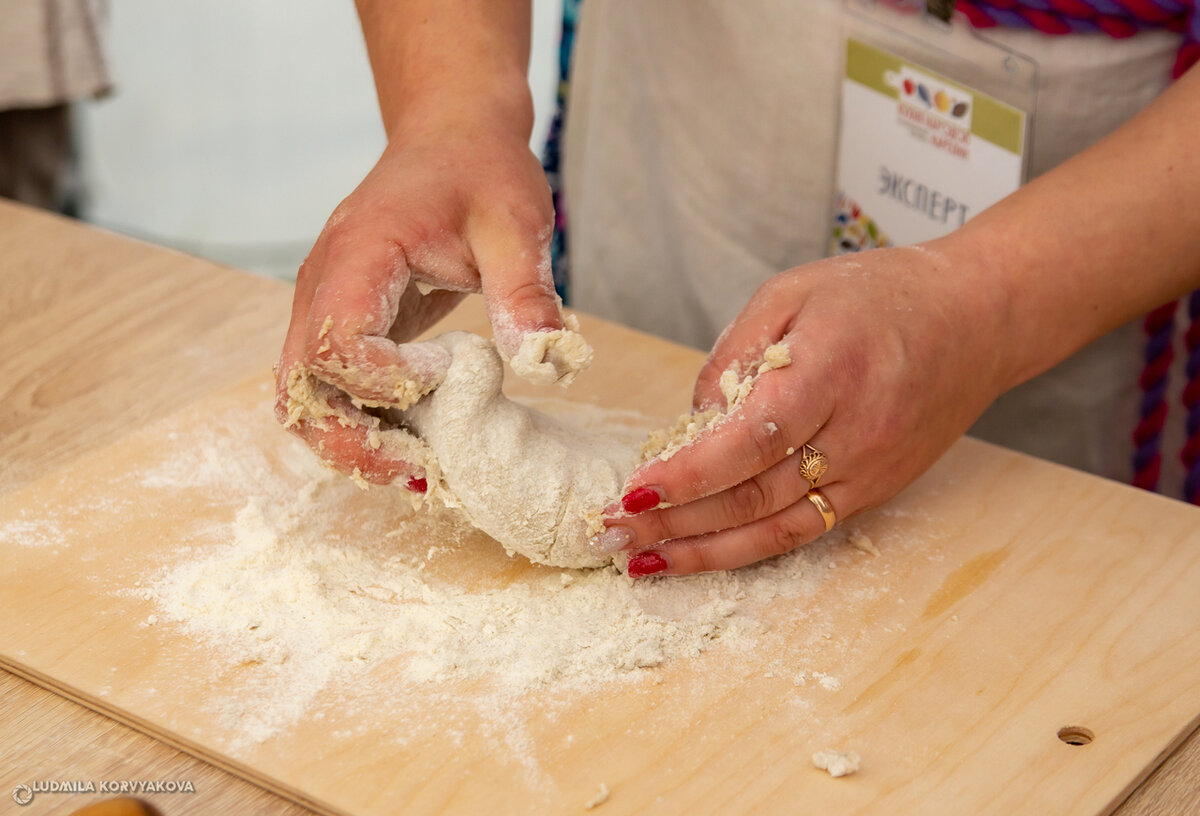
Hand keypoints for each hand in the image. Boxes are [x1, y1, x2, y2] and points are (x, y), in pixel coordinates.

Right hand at [275, 104, 559, 483]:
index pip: (337, 339)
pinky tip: (416, 440)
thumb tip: (550, 365)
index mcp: (358, 254)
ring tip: (419, 469)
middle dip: (355, 442)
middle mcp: (320, 285)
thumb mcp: (516, 223)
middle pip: (300, 387)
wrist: (450, 136)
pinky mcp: (335, 324)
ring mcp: (318, 306)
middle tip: (425, 471)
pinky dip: (360, 426)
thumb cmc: (480, 171)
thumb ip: (525, 293)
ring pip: (302, 399)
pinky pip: (325, 389)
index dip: (387, 377)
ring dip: (351, 444)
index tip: (450, 373)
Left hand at [597, 239, 1012, 574]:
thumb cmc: (880, 296)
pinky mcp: (876, 493)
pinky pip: (804, 532)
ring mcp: (870, 472)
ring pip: (774, 529)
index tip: (633, 491)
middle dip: (674, 521)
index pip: (748, 441)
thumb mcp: (793, 293)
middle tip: (610, 533)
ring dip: (702, 552)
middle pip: (752, 496)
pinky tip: (702, 556)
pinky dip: (747, 550)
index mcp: (830, 372)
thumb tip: (690, 420)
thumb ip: (734, 354)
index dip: (687, 475)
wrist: (977, 320)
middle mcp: (854, 434)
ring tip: (641, 562)